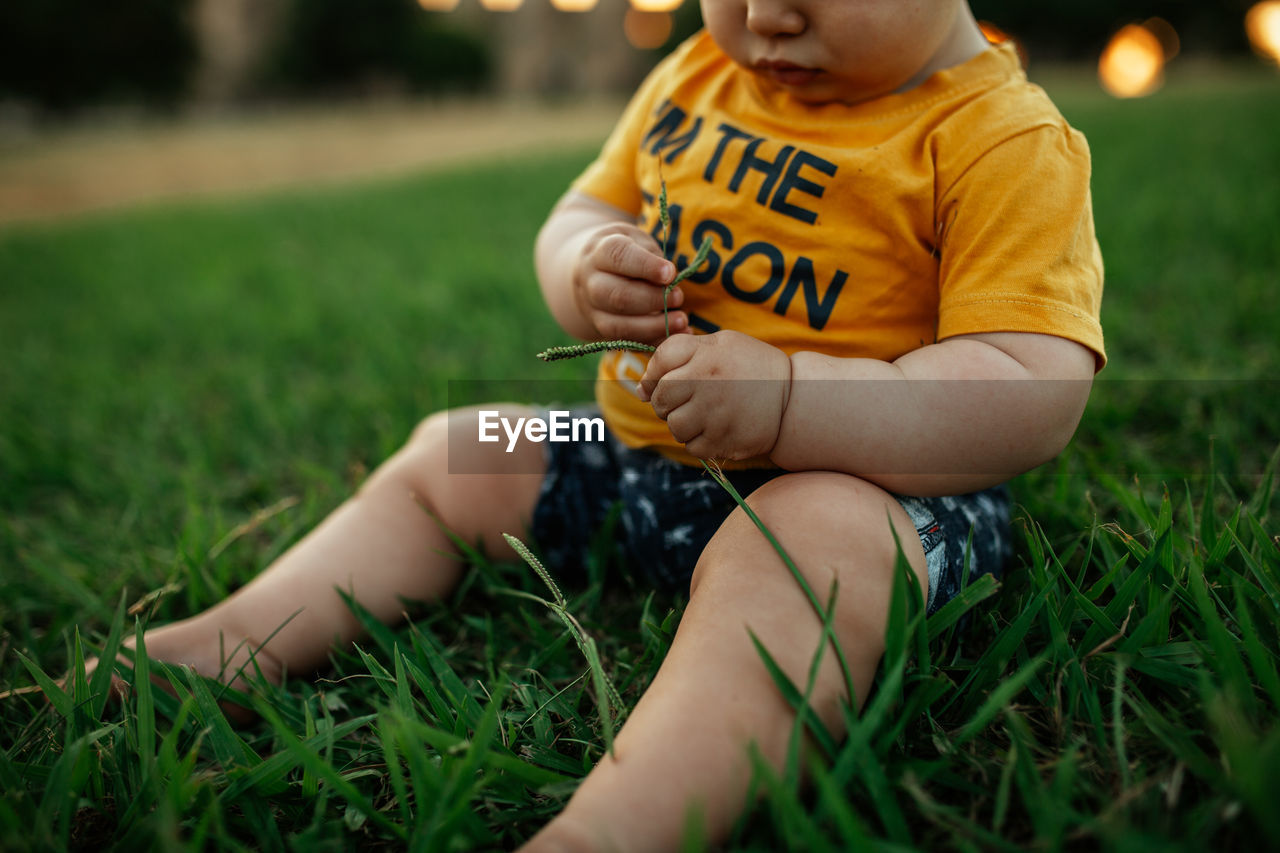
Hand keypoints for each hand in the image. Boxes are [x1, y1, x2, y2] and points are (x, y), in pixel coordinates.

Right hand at [572, 223, 686, 344]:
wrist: (591, 274)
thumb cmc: (625, 255)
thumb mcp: (637, 241)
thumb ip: (652, 255)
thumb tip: (670, 280)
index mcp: (600, 252)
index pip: (619, 257)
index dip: (646, 266)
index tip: (670, 273)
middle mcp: (591, 283)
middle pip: (618, 296)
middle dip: (653, 300)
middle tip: (679, 298)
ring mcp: (593, 311)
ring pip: (619, 325)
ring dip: (654, 327)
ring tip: (681, 321)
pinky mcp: (602, 331)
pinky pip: (627, 342)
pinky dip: (653, 342)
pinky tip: (675, 336)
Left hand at [637, 331, 790, 460]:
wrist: (795, 397)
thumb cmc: (750, 366)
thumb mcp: (719, 344)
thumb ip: (677, 354)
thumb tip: (640, 389)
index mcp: (705, 357)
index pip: (658, 370)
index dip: (656, 379)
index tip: (670, 383)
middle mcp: (708, 385)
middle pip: (661, 402)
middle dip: (666, 404)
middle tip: (688, 401)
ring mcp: (716, 416)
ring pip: (675, 428)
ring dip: (682, 425)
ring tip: (702, 416)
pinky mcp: (725, 442)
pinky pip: (693, 448)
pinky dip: (699, 442)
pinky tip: (716, 429)